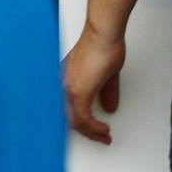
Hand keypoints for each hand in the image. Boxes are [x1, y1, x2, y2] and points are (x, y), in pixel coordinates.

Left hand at [63, 25, 126, 144]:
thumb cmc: (103, 45)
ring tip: (104, 136)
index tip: (91, 129)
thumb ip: (107, 92)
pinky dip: (94, 127)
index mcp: (64, 83)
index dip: (79, 123)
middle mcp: (61, 88)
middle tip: (100, 137)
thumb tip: (109, 107)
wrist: (103, 33)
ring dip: (92, 132)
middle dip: (86, 132)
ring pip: (74, 122)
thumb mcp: (107, 74)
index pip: (66, 110)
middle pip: (68, 119)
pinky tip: (103, 129)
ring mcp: (68, 90)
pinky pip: (83, 119)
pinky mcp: (77, 92)